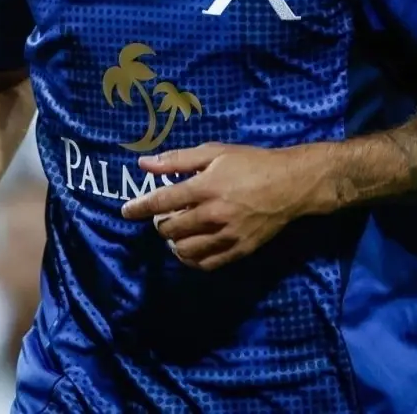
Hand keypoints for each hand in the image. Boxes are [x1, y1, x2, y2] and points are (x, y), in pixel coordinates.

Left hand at [120, 142, 336, 270]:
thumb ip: (177, 159)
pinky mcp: (240, 250)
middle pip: (170, 229)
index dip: (139, 207)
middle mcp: (214, 215)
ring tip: (176, 231)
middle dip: (159, 223)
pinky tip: (189, 247)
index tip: (126, 210)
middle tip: (163, 214)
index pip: (162, 201)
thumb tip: (144, 164)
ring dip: (173, 242)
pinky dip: (191, 259)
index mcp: (206, 187)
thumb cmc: (250, 163)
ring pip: (185, 250)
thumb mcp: (214, 152)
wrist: (290, 185)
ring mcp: (228, 236)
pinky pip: (206, 264)